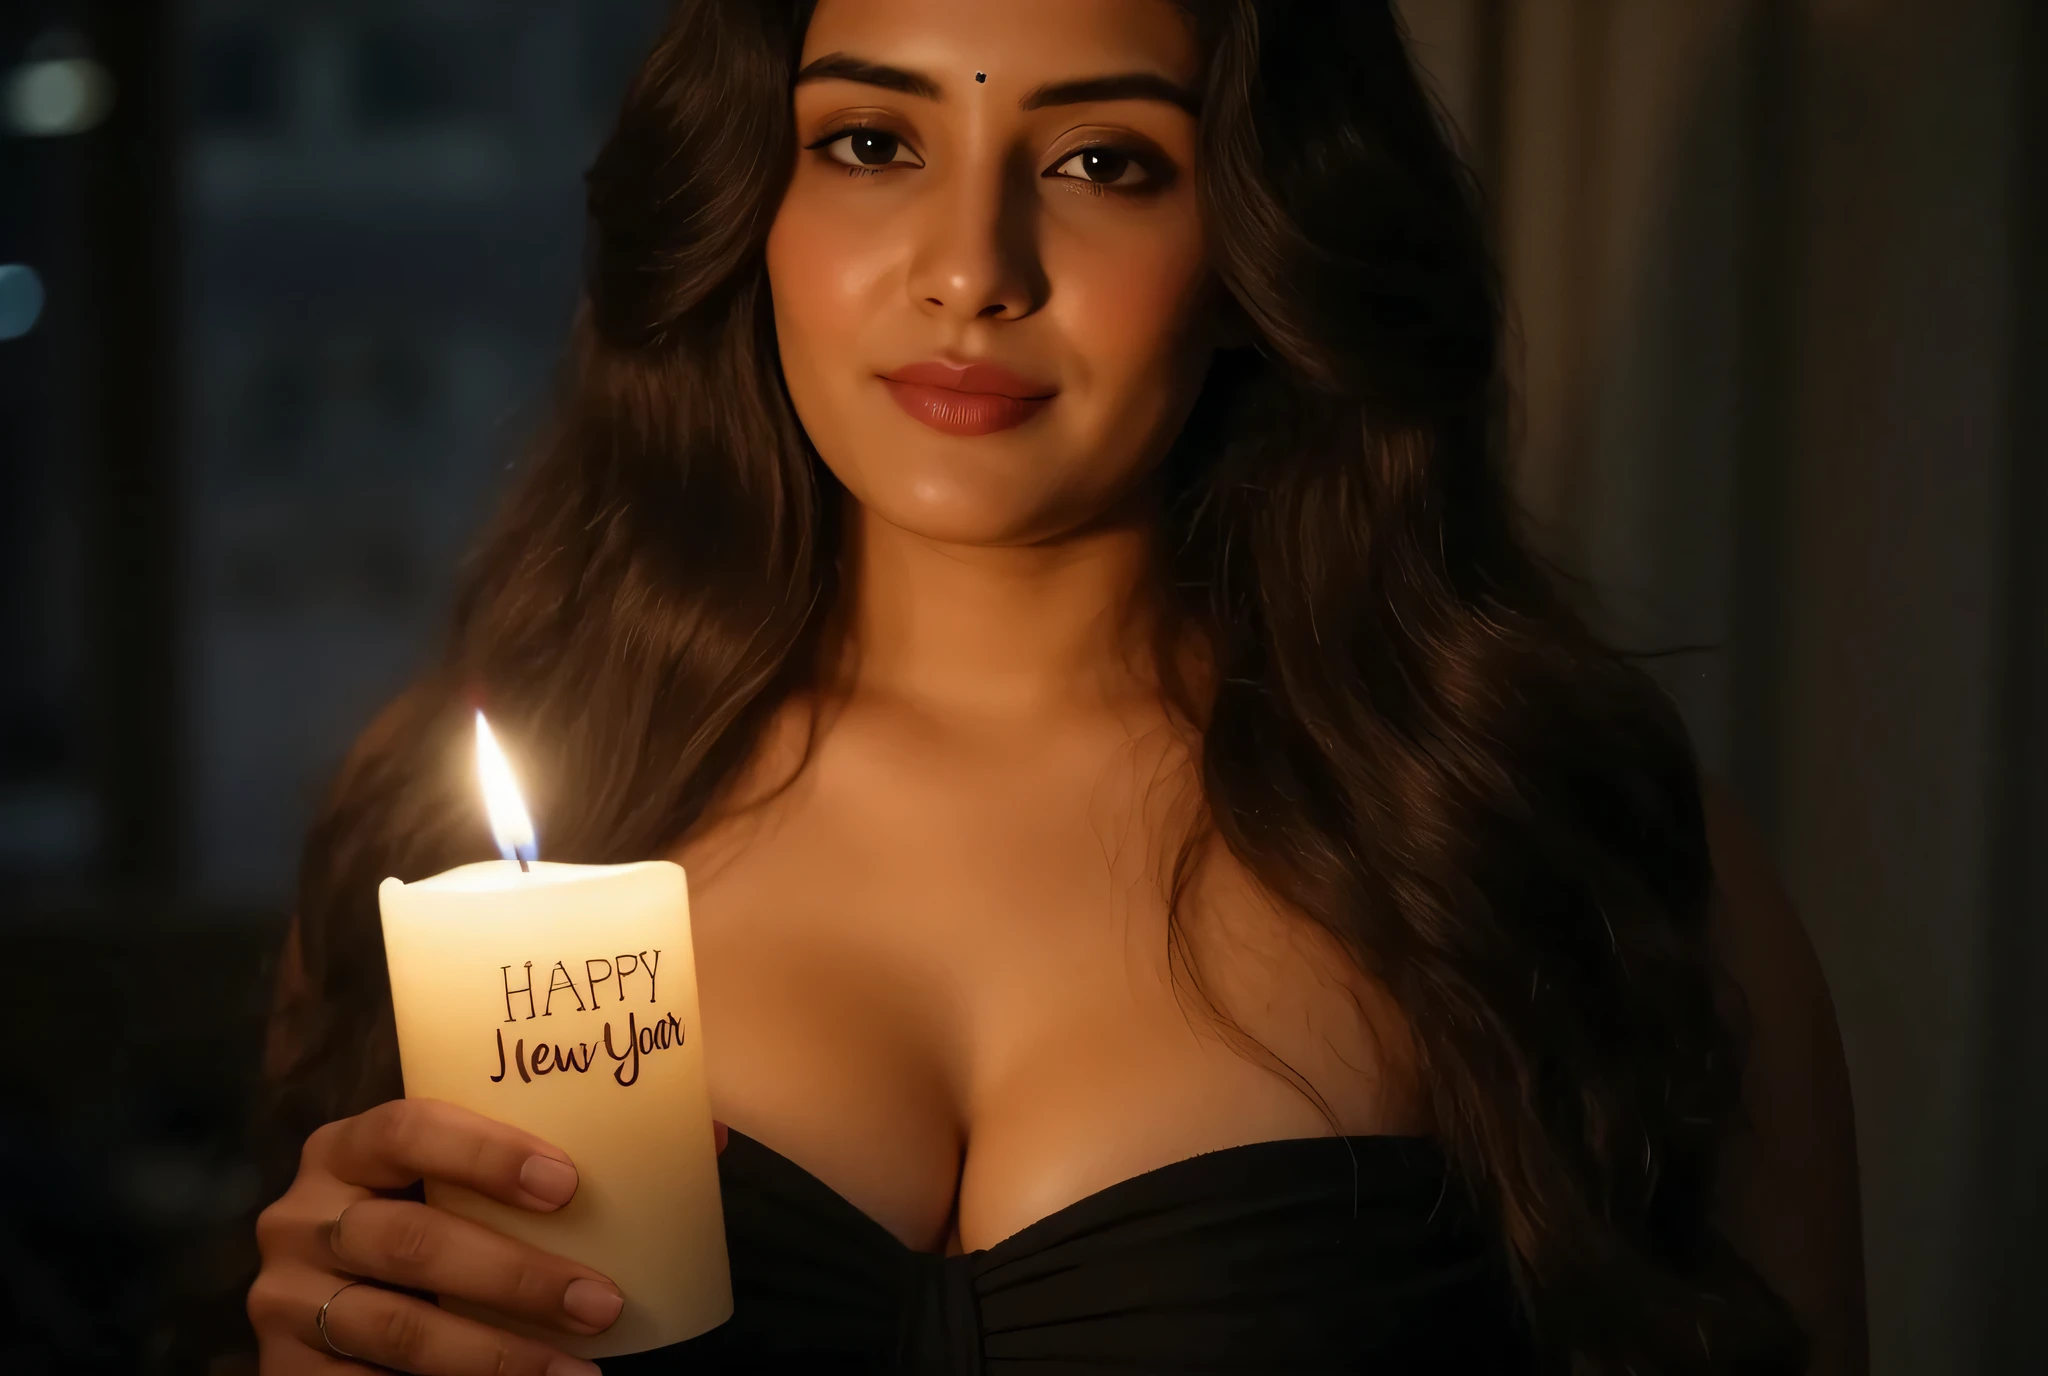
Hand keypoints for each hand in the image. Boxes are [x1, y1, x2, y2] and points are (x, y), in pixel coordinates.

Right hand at [249, 1098, 731, 1373]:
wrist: (338, 1306)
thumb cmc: (434, 1221)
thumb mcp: (468, 1184)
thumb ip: (559, 1155)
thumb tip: (709, 1135)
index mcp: (348, 1147)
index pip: (409, 1128)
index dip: (487, 1154)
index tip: (570, 1185)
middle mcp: (301, 1216)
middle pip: (413, 1242)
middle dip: (518, 1277)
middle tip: (604, 1303)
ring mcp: (286, 1300)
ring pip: (400, 1330)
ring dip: (499, 1356)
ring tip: (580, 1373)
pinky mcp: (286, 1374)